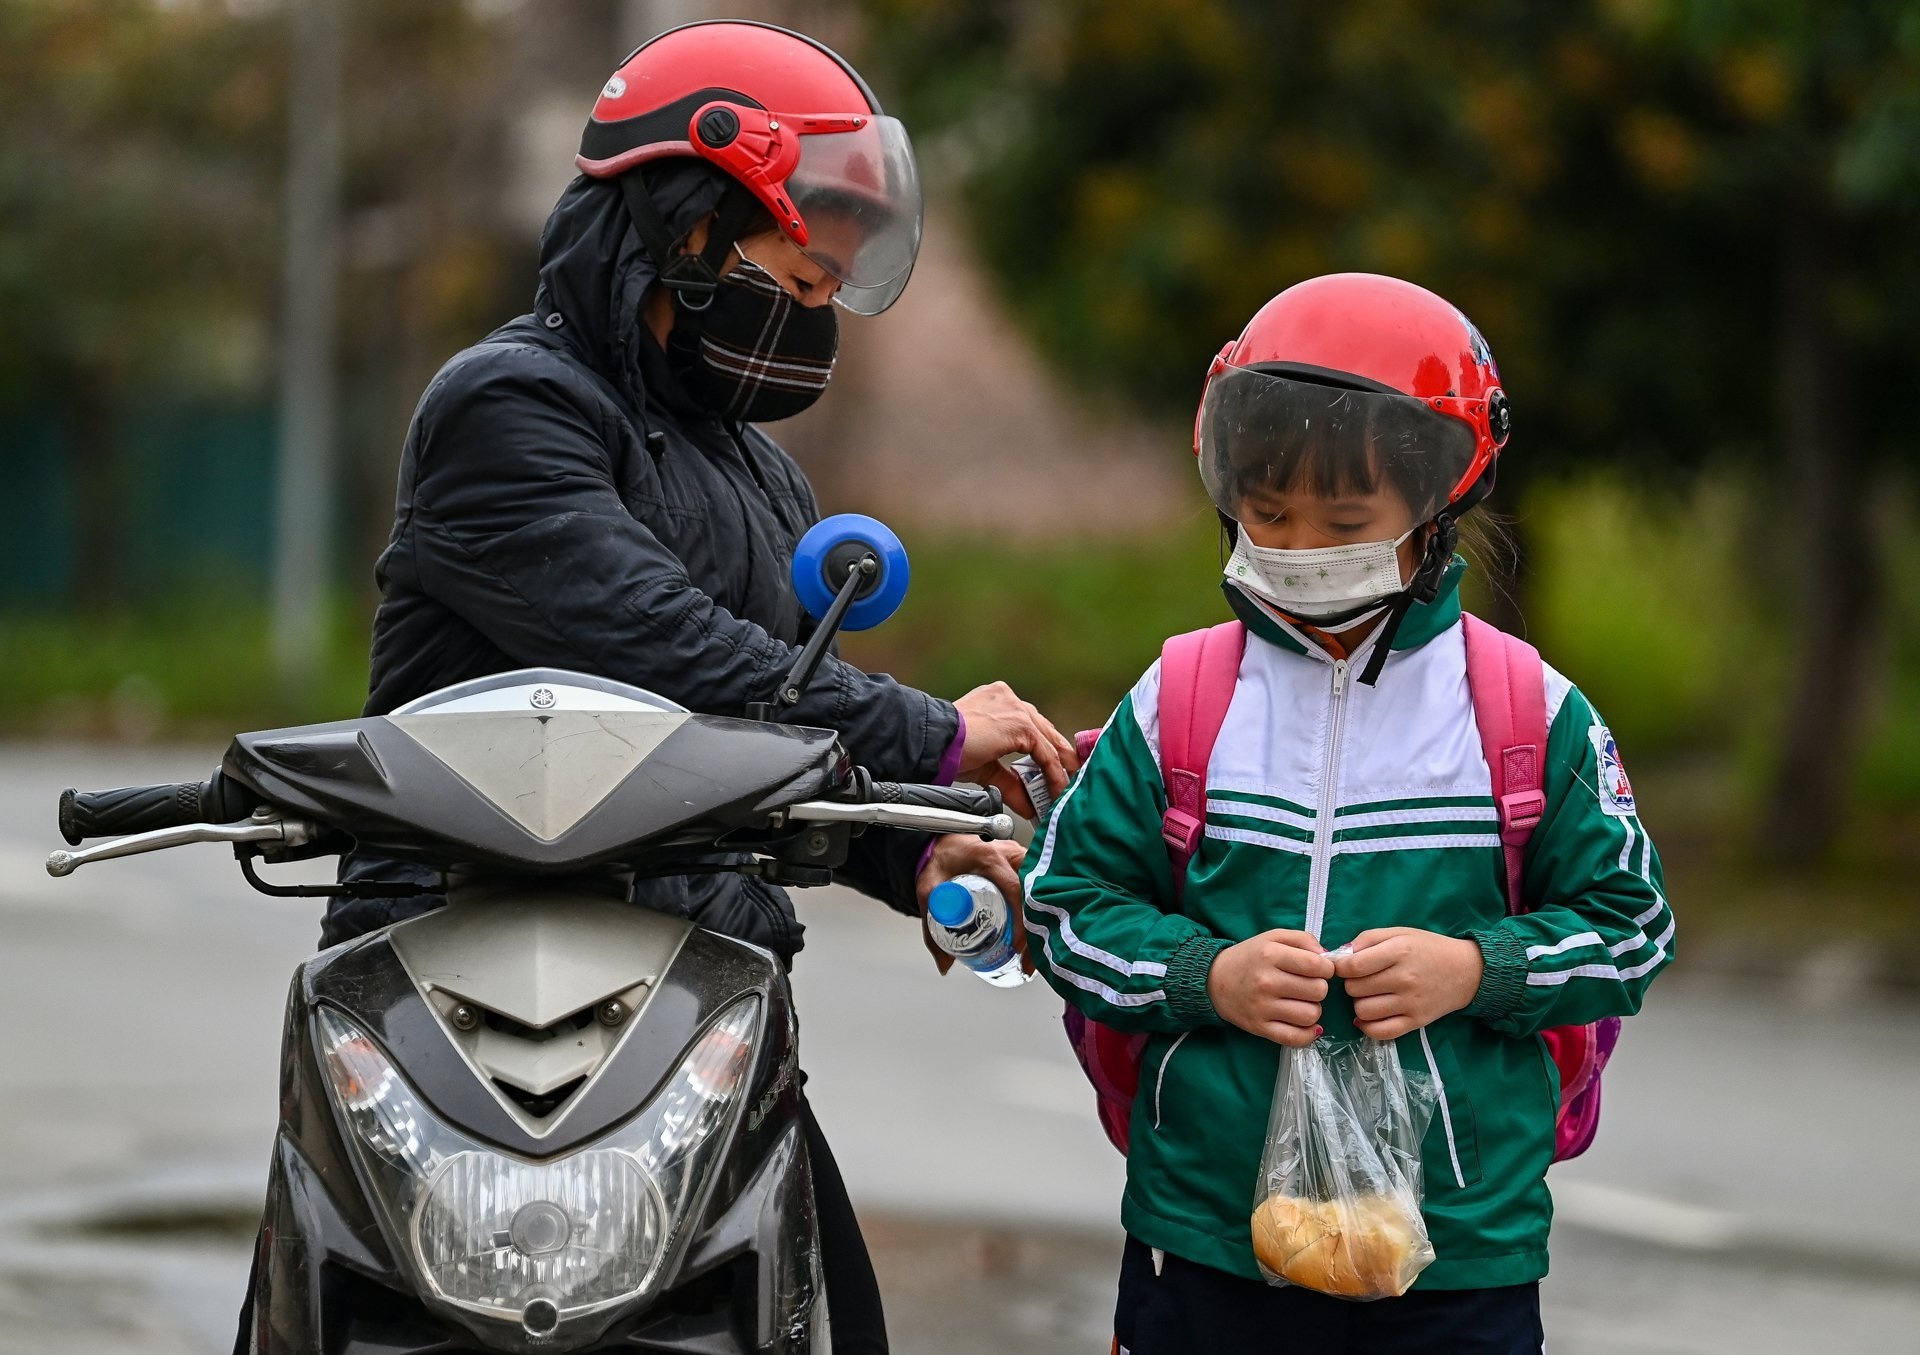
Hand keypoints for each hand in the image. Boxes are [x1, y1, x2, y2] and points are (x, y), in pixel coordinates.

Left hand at [914, 834, 1029, 976]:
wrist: (942, 844)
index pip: (1015, 889)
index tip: (1016, 945)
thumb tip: (945, 964)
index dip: (1020, 920)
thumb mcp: (930, 891)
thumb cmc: (939, 860)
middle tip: (1029, 959)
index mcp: (989, 858)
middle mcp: (1009, 855)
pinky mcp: (1024, 865)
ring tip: (1033, 952)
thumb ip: (932, 929)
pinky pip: (1038, 889)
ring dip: (1041, 923)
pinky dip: (1039, 912)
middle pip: (1035, 894)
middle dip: (1037, 930)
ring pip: (1042, 892)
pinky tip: (1035, 935)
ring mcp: (1020, 858)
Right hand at [952, 682, 1077, 817]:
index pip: (1030, 724)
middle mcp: (1009, 699)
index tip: (1054, 767)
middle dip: (1058, 756)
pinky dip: (1052, 773)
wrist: (934, 744)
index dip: (1044, 747)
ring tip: (1064, 788)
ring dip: (1058, 767)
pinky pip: (1045, 752)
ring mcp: (1016, 709)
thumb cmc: (949, 752)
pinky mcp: (1021, 724)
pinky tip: (1055, 788)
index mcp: (997, 701)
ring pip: (1047, 741)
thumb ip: (1009, 780)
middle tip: (1068, 777)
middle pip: (1044, 729)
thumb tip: (1026, 803)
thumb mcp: (985, 767)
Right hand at [1206, 930, 1333, 1045]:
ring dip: (1313, 1009)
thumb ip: (1303, 940)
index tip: (1320, 970)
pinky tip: (1306, 1025)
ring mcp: (1262, 1007)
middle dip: (1319, 987)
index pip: (1316, 965)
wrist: (1214, 980)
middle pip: (1318, 991)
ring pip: (1311, 1015)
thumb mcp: (1273, 938)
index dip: (1327, 968)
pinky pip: (1294, 1038)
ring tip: (1302, 1002)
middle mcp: (1266, 981)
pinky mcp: (1259, 1027)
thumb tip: (1328, 958)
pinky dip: (1307, 1035)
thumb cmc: (1250, 957)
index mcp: (1271, 955)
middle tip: (1307, 985)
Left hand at [1332, 928, 1484, 1039]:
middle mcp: (1405, 978)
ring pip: (1363, 1011)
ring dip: (1360, 1003)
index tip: (1345, 966)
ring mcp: (1411, 1003)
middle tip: (1364, 979)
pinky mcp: (1416, 1022)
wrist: (1465, 971)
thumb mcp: (1399, 933)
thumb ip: (1367, 939)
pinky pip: (1381, 1032)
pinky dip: (1368, 1027)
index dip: (1341, 967)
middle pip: (1355, 989)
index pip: (1353, 966)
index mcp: (1399, 951)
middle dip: (1352, 983)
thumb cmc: (1427, 948)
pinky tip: (1370, 1016)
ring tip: (1370, 995)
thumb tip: (1339, 956)